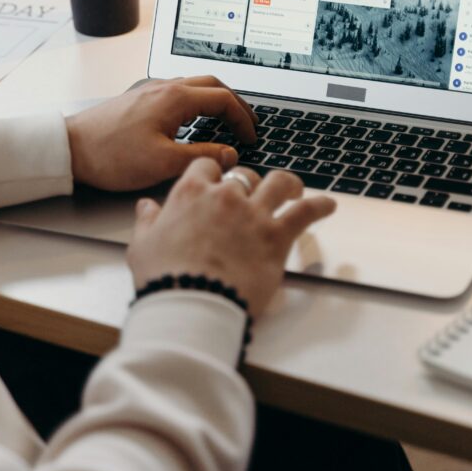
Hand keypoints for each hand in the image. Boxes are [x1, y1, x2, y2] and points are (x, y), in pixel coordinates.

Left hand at [66, 76, 256, 191]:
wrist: (69, 148)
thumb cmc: (110, 155)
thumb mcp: (162, 162)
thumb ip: (202, 156)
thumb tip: (230, 154)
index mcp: (175, 98)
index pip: (224, 99)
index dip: (243, 118)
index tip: (251, 136)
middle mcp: (165, 87)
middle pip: (213, 84)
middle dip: (235, 102)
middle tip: (247, 122)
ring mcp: (151, 91)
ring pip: (195, 85)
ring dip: (216, 100)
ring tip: (226, 121)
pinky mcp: (140, 99)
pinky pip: (179, 92)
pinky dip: (197, 102)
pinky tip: (194, 121)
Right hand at [127, 160, 335, 318]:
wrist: (192, 303)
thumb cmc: (164, 278)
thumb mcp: (142, 247)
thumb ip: (147, 221)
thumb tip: (146, 206)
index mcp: (192, 193)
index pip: (206, 167)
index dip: (212, 173)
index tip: (216, 181)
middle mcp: (225, 196)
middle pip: (244, 175)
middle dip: (249, 182)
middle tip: (253, 193)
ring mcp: (254, 213)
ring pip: (279, 183)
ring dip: (288, 183)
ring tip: (294, 188)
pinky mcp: (277, 235)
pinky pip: (306, 212)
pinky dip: (320, 206)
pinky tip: (328, 205)